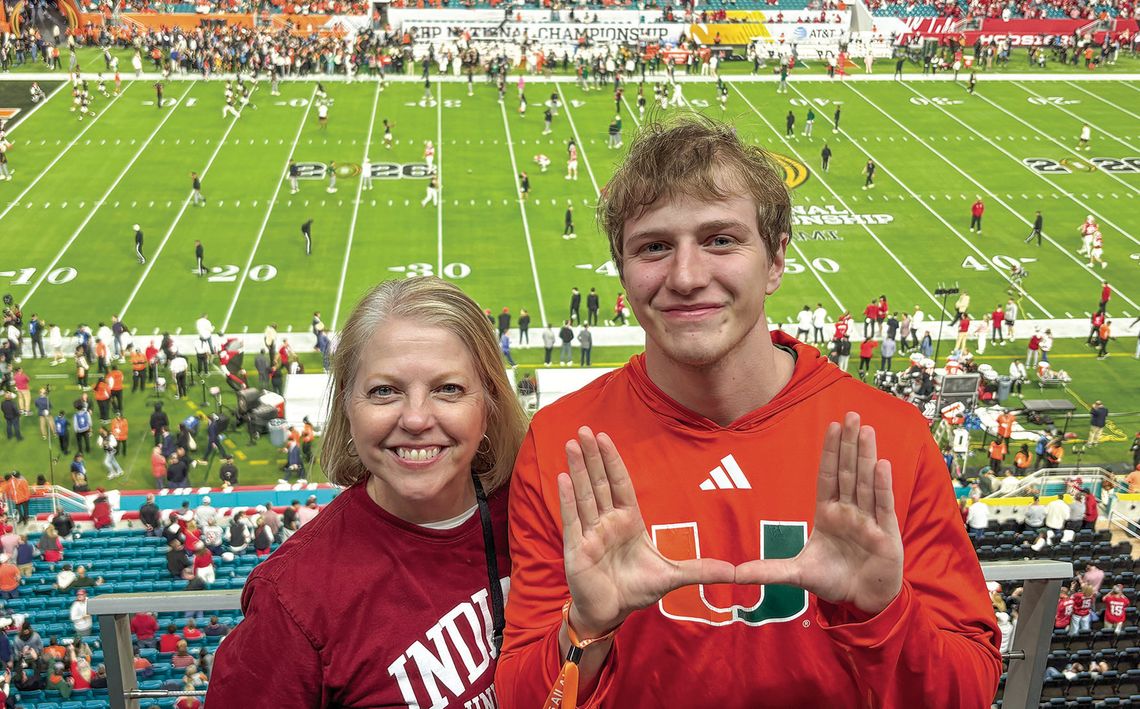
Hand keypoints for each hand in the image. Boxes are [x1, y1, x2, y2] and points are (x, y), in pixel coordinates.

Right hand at [558, 427, 734, 637]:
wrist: (612, 612)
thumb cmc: (637, 590)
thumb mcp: (673, 576)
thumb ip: (701, 570)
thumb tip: (736, 571)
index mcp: (628, 522)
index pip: (619, 484)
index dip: (613, 460)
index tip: (605, 437)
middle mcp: (607, 523)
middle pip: (599, 482)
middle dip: (592, 456)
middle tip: (585, 430)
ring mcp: (590, 533)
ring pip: (584, 495)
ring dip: (577, 469)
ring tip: (572, 444)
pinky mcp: (576, 548)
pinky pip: (572, 519)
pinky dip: (568, 498)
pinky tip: (563, 477)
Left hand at [734, 412, 902, 616]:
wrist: (862, 602)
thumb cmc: (833, 581)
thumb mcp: (796, 574)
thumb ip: (768, 570)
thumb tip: (735, 573)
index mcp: (829, 514)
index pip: (828, 476)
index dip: (830, 452)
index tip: (831, 426)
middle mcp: (849, 512)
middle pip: (848, 471)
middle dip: (849, 443)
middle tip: (851, 414)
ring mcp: (869, 520)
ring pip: (866, 482)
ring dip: (866, 455)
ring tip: (865, 428)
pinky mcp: (886, 534)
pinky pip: (883, 505)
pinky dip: (882, 485)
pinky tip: (881, 463)